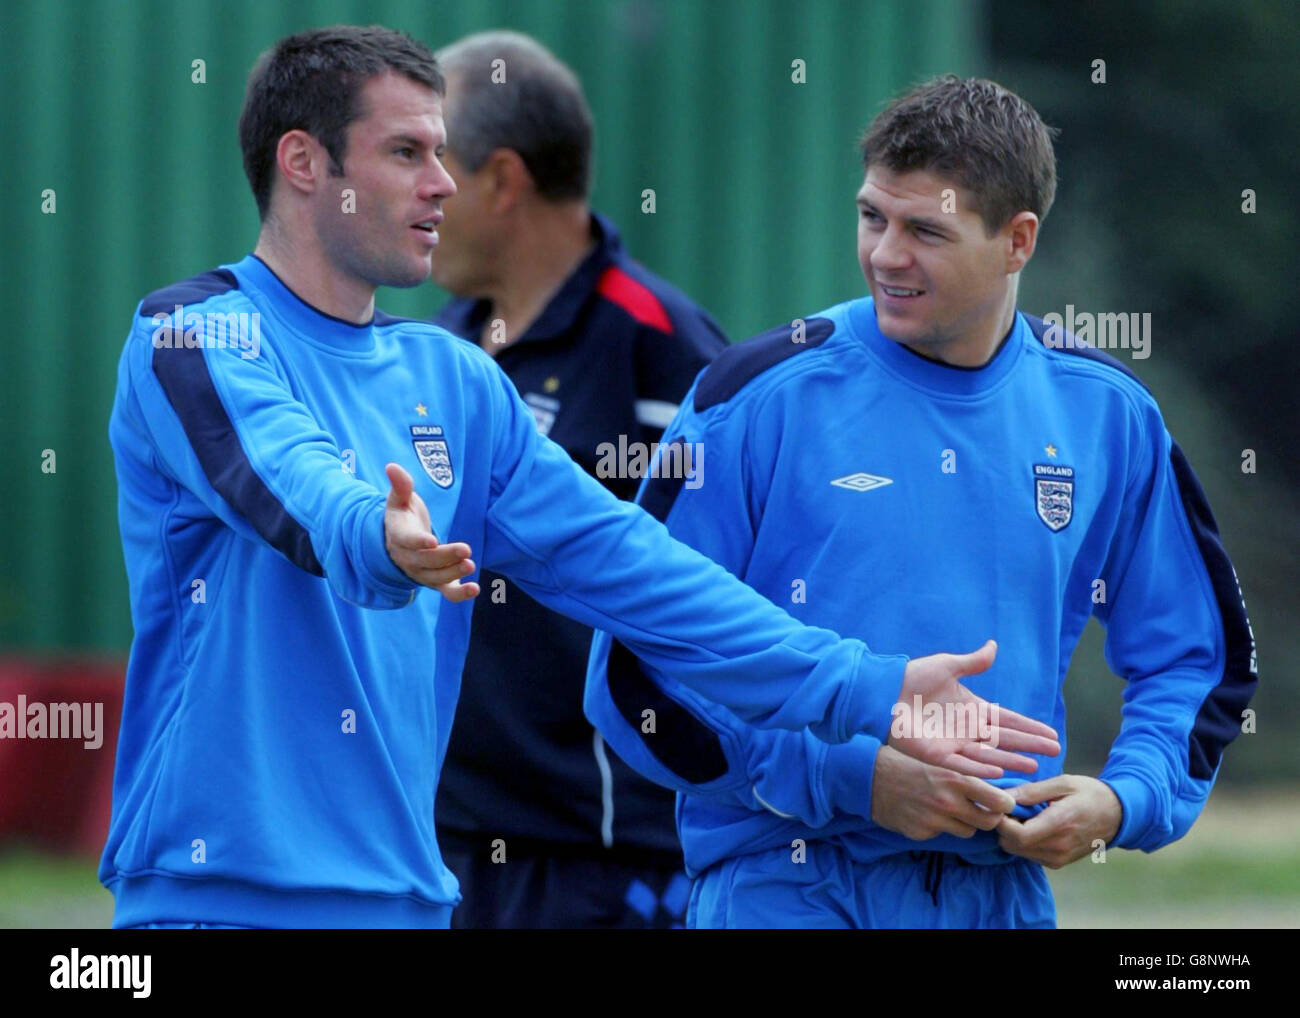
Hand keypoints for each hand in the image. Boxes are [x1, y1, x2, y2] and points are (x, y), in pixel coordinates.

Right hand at [383, 463, 479, 601]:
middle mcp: (409, 559)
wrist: (399, 542)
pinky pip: (446, 592)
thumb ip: (400, 485)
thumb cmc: (402, 516)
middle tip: (466, 549)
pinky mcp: (436, 581)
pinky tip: (475, 589)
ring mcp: (422, 573)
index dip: (418, 542)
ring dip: (454, 573)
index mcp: (398, 537)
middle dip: (446, 557)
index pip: (407, 541)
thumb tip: (392, 466)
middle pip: (426, 561)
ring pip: (436, 578)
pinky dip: (459, 594)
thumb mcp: (399, 500)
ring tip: (471, 564)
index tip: (431, 540)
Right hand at [870, 745, 1015, 840]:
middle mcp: (948, 802)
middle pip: (989, 822)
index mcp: (956, 780)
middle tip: (981, 810)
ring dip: (963, 824)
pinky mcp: (921, 834)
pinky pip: (941, 834)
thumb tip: (993, 792)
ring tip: (949, 810)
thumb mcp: (938, 764)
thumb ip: (964, 779)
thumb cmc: (905, 764)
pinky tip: (925, 813)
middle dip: (988, 818)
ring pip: (967, 831)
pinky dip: (938, 827)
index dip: (1004, 804)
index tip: (1003, 803)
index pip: (999, 801)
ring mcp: (935, 821)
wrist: (868, 778)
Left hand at [890, 639, 1059, 777]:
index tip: (1051, 734)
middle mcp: (966, 728)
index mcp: (971, 708)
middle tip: (1055, 752)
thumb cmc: (912, 677)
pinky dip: (979, 768)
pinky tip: (999, 771)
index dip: (1029, 727)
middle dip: (1029, 745)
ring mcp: (952, 743)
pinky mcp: (936, 755)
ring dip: (1011, 761)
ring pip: (988, 754)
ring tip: (1034, 766)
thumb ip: (972, 662)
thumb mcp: (947, 666)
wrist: (882, 691)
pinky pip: (962, 764)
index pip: (1007, 719)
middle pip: (1004, 739)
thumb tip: (993, 646)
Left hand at [996, 774, 1121, 868]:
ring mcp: (1058, 859)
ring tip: (1023, 814)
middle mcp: (1058, 847)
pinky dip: (1023, 842)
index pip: (1016, 834)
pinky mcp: (1058, 864)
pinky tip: (1033, 825)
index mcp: (1059, 824)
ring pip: (1017, 851)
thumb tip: (1003, 796)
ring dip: (1012, 834)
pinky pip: (1028, 855)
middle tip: (1009, 807)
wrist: (1117, 815)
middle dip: (1003, 826)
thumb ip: (1031, 791)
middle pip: (1011, 845)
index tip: (998, 804)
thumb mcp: (1062, 783)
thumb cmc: (1089, 794)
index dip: (1000, 821)